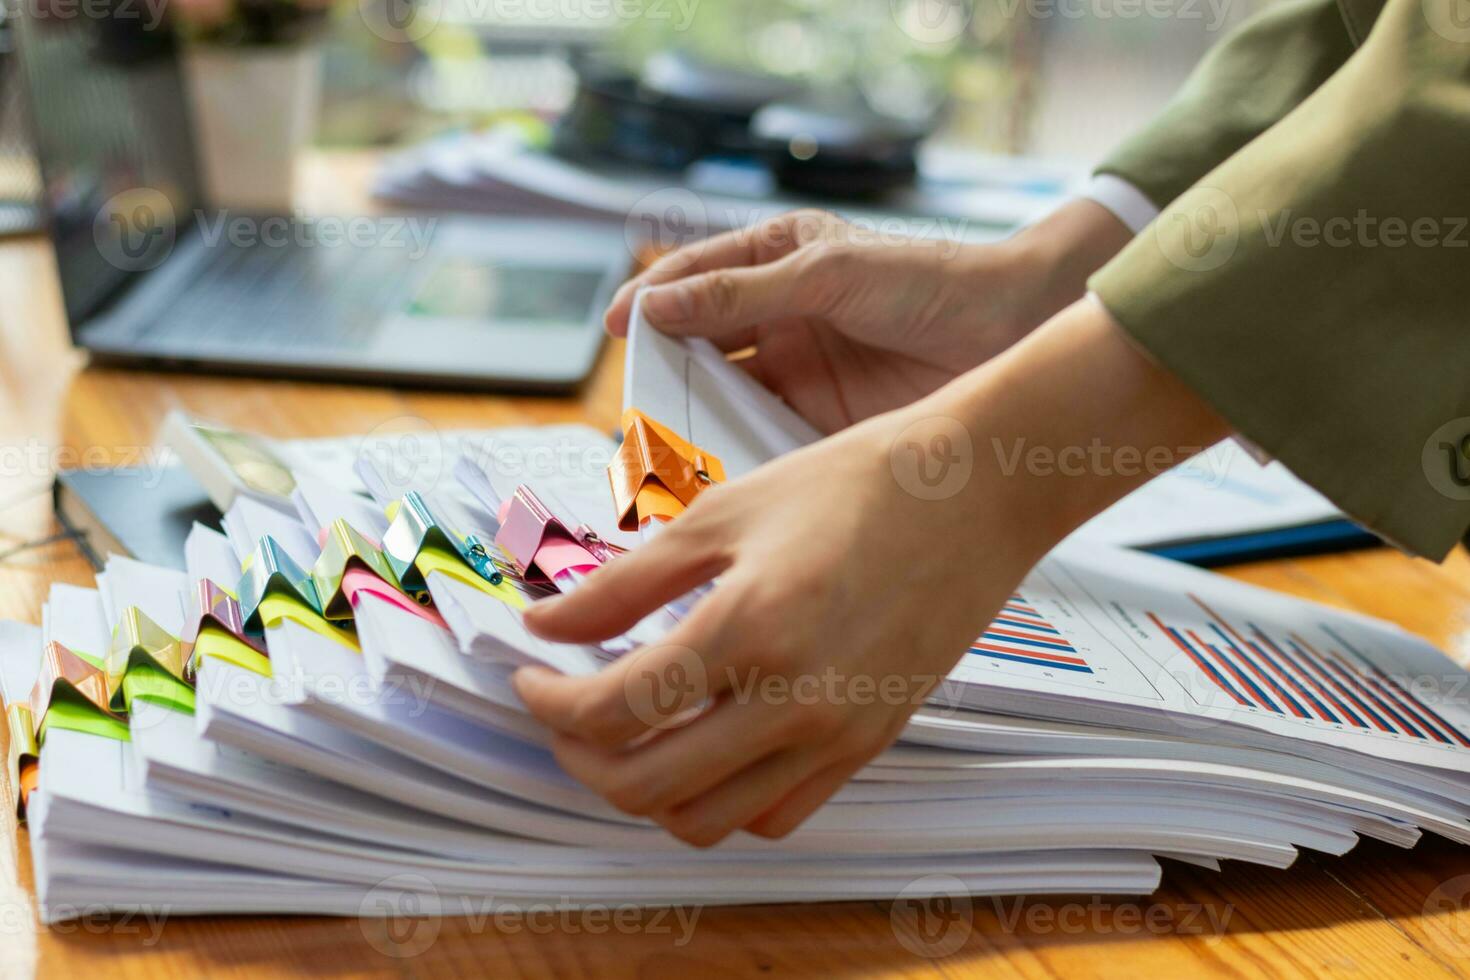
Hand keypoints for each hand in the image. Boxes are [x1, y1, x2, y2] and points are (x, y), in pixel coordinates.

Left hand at [514, 299, 1228, 846]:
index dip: (548, 704)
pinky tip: (706, 745)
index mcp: (748, 628)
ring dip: (647, 790)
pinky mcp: (869, 745)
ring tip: (629, 735)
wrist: (975, 492)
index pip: (612, 711)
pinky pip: (778, 815)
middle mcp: (794, 701)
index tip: (529, 677)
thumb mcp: (721, 515)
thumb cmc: (854, 483)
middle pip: (646, 787)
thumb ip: (624, 583)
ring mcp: (838, 734)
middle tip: (564, 713)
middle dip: (581, 757)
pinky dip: (723, 801)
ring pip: (708, 821)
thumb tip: (547, 624)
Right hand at [605, 201, 1131, 432]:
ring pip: (725, 397)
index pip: (695, 280)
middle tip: (635, 405)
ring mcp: (798, 371)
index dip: (653, 303)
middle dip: (666, 372)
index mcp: (777, 260)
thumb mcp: (827, 275)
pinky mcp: (820, 420)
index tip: (618, 329)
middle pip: (700, 347)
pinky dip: (736, 455)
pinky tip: (717, 473)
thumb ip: (740, 292)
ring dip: (694, 420)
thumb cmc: (931, 281)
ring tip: (663, 448)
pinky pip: (762, 438)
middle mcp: (779, 316)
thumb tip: (656, 302)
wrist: (1014, 330)